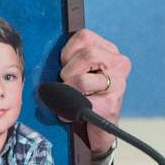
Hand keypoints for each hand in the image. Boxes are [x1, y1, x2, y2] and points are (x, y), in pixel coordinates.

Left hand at [59, 28, 131, 154]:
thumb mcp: (77, 68)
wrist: (97, 127)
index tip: (66, 66)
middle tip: (68, 83)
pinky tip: (70, 113)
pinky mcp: (110, 106)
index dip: (67, 53)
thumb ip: (70, 56)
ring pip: (82, 80)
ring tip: (71, 97)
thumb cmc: (82, 94)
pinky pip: (80, 103)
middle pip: (87, 55)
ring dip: (68, 90)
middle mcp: (120, 64)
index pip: (84, 37)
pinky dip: (67, 110)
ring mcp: (119, 86)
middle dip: (68, 71)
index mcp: (109, 50)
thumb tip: (44, 49)